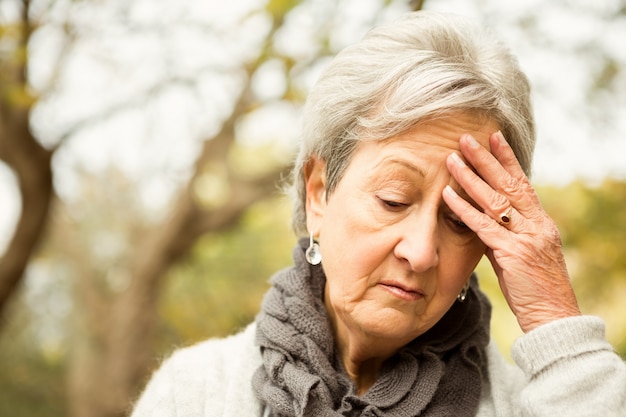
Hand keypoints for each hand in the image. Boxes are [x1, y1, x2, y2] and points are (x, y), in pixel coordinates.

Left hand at [443, 131, 580, 332]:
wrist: (553, 318)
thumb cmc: (535, 290)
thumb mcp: (521, 256)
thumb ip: (503, 236)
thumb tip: (481, 220)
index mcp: (540, 223)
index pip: (523, 183)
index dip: (507, 159)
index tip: (494, 138)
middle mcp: (536, 225)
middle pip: (509, 184)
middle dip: (487, 159)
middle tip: (467, 138)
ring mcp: (526, 237)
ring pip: (495, 200)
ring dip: (471, 177)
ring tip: (452, 158)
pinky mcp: (513, 253)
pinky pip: (484, 226)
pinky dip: (464, 209)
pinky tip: (448, 194)